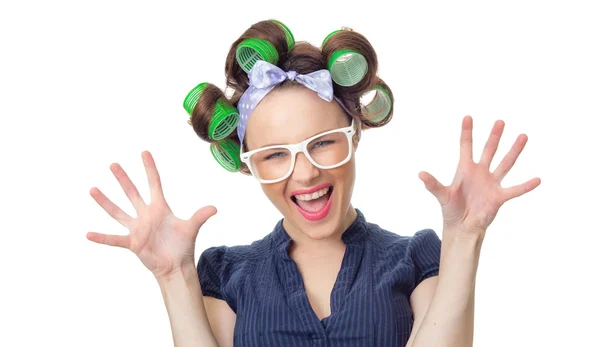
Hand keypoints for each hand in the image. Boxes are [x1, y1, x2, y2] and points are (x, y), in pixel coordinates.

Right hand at [87, 151, 216, 279]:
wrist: (175, 266)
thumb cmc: (183, 246)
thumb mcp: (191, 228)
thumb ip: (200, 216)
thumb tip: (215, 208)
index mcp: (160, 208)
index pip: (154, 183)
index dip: (150, 168)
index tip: (144, 152)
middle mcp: (146, 215)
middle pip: (132, 193)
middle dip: (123, 179)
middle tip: (114, 164)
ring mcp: (137, 228)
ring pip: (118, 212)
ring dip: (105, 202)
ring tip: (93, 189)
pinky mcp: (132, 243)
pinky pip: (114, 239)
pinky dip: (102, 238)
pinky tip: (88, 234)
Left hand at [419, 116, 540, 236]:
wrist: (462, 227)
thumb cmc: (451, 210)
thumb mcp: (442, 195)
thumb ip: (433, 184)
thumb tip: (420, 174)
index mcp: (465, 170)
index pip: (466, 147)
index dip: (467, 132)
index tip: (468, 117)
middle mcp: (480, 173)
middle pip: (488, 151)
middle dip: (494, 136)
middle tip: (500, 121)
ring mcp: (491, 183)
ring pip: (505, 164)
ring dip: (514, 151)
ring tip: (523, 136)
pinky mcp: (499, 197)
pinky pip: (515, 190)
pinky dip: (526, 186)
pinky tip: (538, 179)